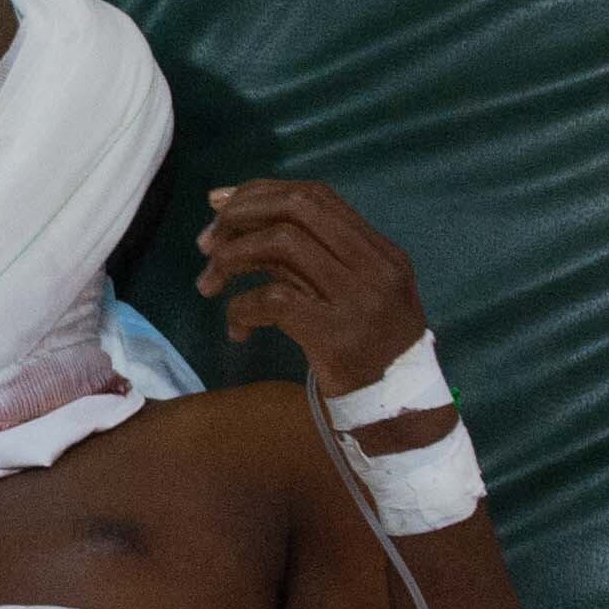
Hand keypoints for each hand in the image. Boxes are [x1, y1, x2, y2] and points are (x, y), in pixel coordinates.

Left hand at [193, 179, 433, 399]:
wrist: (401, 415)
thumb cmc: (371, 356)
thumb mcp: (358, 298)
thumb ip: (316, 263)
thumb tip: (244, 227)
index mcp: (381, 253)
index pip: (316, 196)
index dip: (261, 192)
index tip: (220, 204)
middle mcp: (374, 267)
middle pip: (296, 208)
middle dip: (241, 215)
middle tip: (207, 243)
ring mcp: (358, 300)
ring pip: (281, 244)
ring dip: (233, 257)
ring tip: (210, 284)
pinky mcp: (336, 335)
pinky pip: (272, 300)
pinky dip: (241, 308)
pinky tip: (236, 330)